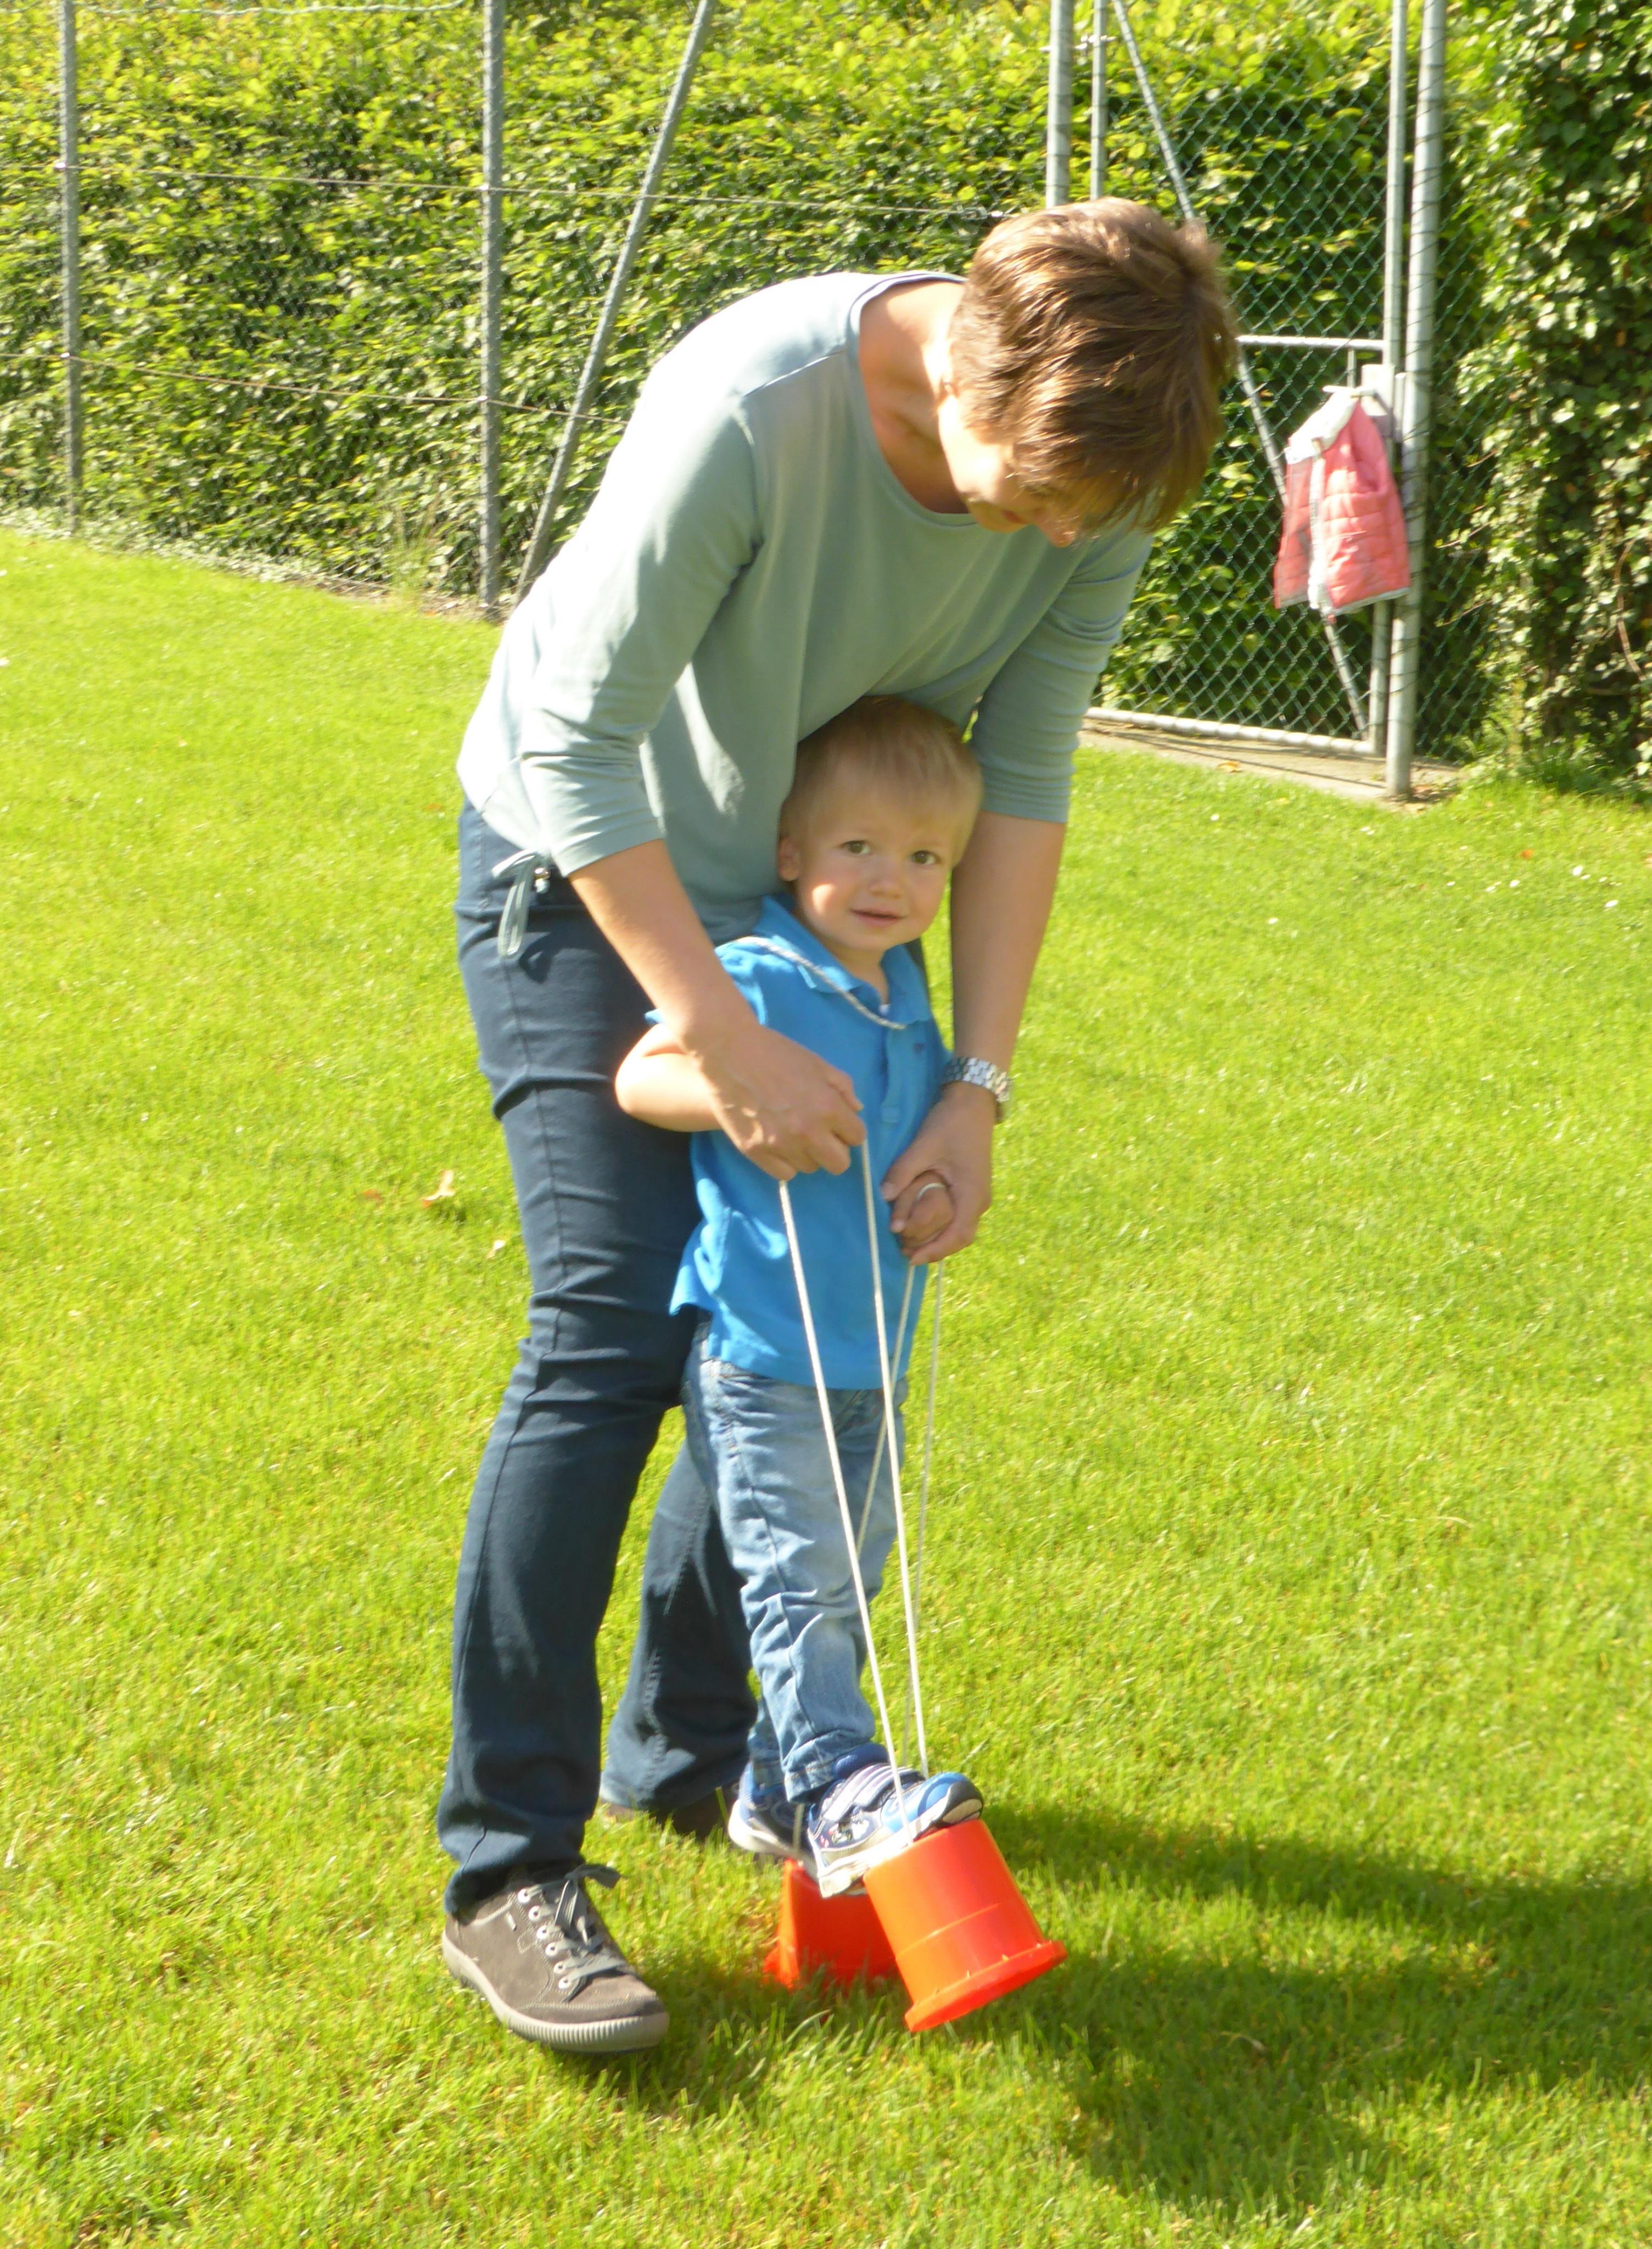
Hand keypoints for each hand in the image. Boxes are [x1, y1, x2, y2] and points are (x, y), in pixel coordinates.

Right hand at [689, 1011, 864, 1181]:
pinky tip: (779, 1142)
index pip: (857, 1137)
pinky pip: (784, 1173)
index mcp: (827, 1107)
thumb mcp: (817, 1063)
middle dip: (835, 1148)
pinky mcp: (755, 1152)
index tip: (838, 1122)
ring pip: (810, 1168)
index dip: (849, 1129)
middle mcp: (807, 1132)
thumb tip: (855, 1110)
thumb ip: (842, 1088)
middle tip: (821, 1133)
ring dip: (808, 1153)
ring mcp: (780, 1145)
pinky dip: (785, 1161)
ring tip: (794, 1133)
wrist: (727, 1051)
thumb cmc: (775, 1052)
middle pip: (839, 1164)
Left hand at [881, 1081, 994, 1262]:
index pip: (957, 1235)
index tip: (911, 1258)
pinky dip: (942, 1226)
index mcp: (972, 1193)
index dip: (934, 1250)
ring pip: (960, 1229)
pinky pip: (959, 1217)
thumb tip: (883, 1196)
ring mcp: (977, 1195)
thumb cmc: (950, 1123)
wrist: (972, 1102)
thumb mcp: (923, 1145)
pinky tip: (922, 1226)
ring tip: (909, 1243)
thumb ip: (903, 1171)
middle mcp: (979, 1200)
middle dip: (933, 1249)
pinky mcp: (972, 1189)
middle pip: (959, 1238)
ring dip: (937, 1239)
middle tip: (905, 1253)